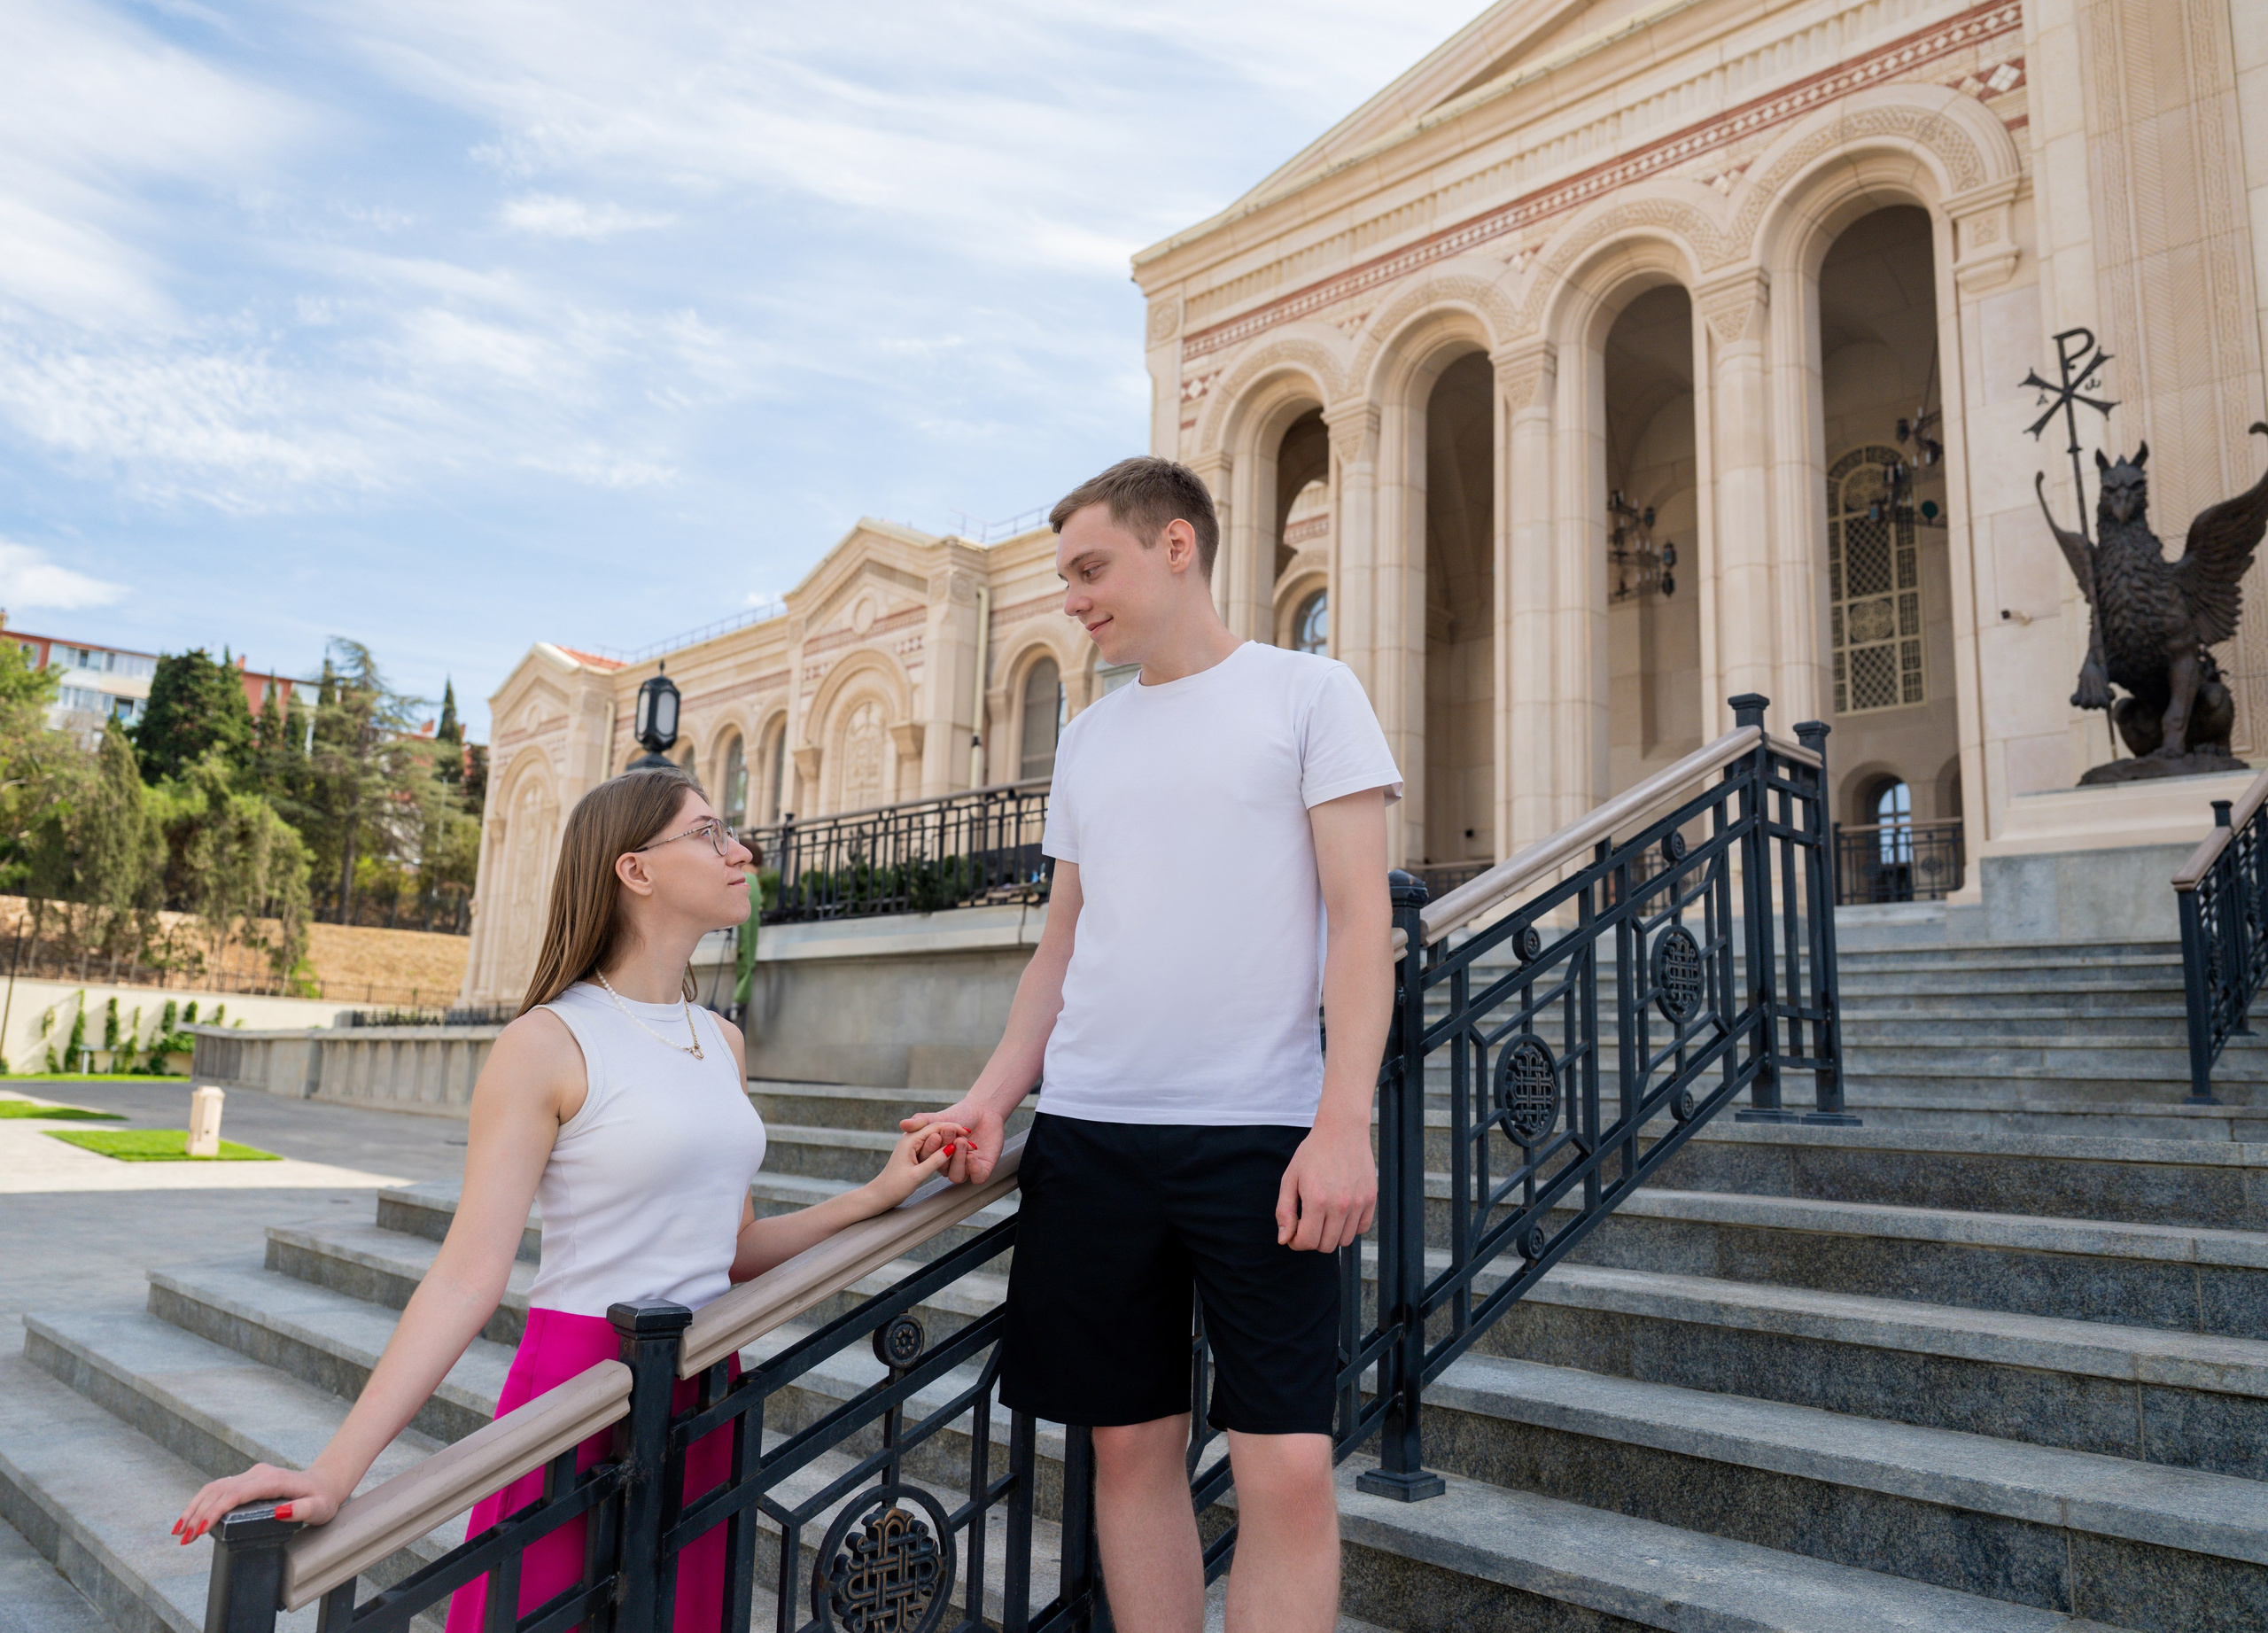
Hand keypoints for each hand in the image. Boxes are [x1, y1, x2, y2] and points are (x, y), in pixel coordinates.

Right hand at [173, 1463, 343, 1545]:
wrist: (325, 1483)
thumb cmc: (322, 1499)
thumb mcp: (319, 1508)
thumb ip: (302, 1510)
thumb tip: (280, 1512)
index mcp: (272, 1480)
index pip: (236, 1494)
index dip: (216, 1510)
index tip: (201, 1529)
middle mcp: (258, 1474)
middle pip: (220, 1490)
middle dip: (198, 1514)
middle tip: (184, 1538)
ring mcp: (251, 1475)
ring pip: (215, 1488)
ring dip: (195, 1508)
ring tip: (180, 1531)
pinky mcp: (247, 1481)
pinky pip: (219, 1489)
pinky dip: (202, 1503)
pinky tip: (191, 1518)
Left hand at [865, 1123, 966, 1209]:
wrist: (880, 1195)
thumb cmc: (894, 1186)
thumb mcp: (917, 1175)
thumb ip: (935, 1161)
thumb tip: (952, 1148)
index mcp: (910, 1139)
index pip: (936, 1127)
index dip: (954, 1129)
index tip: (969, 1134)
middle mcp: (911, 1138)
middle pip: (937, 1130)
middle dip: (955, 1135)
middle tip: (972, 1142)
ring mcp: (913, 1145)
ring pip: (936, 1138)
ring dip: (951, 1142)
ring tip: (967, 1147)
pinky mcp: (915, 1153)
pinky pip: (933, 1147)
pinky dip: (944, 1149)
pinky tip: (955, 1153)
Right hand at [901, 1100, 1006, 1185]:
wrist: (984, 1110)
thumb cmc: (960, 1114)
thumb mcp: (939, 1117)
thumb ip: (922, 1121)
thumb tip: (903, 1124)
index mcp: (935, 1156)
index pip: (928, 1159)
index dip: (930, 1149)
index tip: (935, 1135)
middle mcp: (949, 1165)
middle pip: (942, 1167)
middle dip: (944, 1150)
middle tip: (950, 1131)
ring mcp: (965, 1169)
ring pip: (957, 1176)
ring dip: (958, 1160)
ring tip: (962, 1141)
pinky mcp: (982, 1170)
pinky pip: (977, 1178)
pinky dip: (974, 1168)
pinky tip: (972, 1155)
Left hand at [1275, 1119, 1376, 1251]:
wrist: (1342, 1130)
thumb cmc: (1312, 1153)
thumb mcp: (1290, 1178)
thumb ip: (1284, 1211)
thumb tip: (1283, 1240)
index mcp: (1316, 1200)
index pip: (1307, 1242)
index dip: (1296, 1242)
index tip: (1293, 1233)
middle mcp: (1339, 1204)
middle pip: (1326, 1246)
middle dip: (1312, 1240)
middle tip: (1307, 1224)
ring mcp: (1358, 1203)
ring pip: (1344, 1241)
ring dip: (1331, 1235)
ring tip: (1323, 1217)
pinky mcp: (1371, 1199)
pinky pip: (1361, 1229)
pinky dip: (1349, 1227)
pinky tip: (1340, 1213)